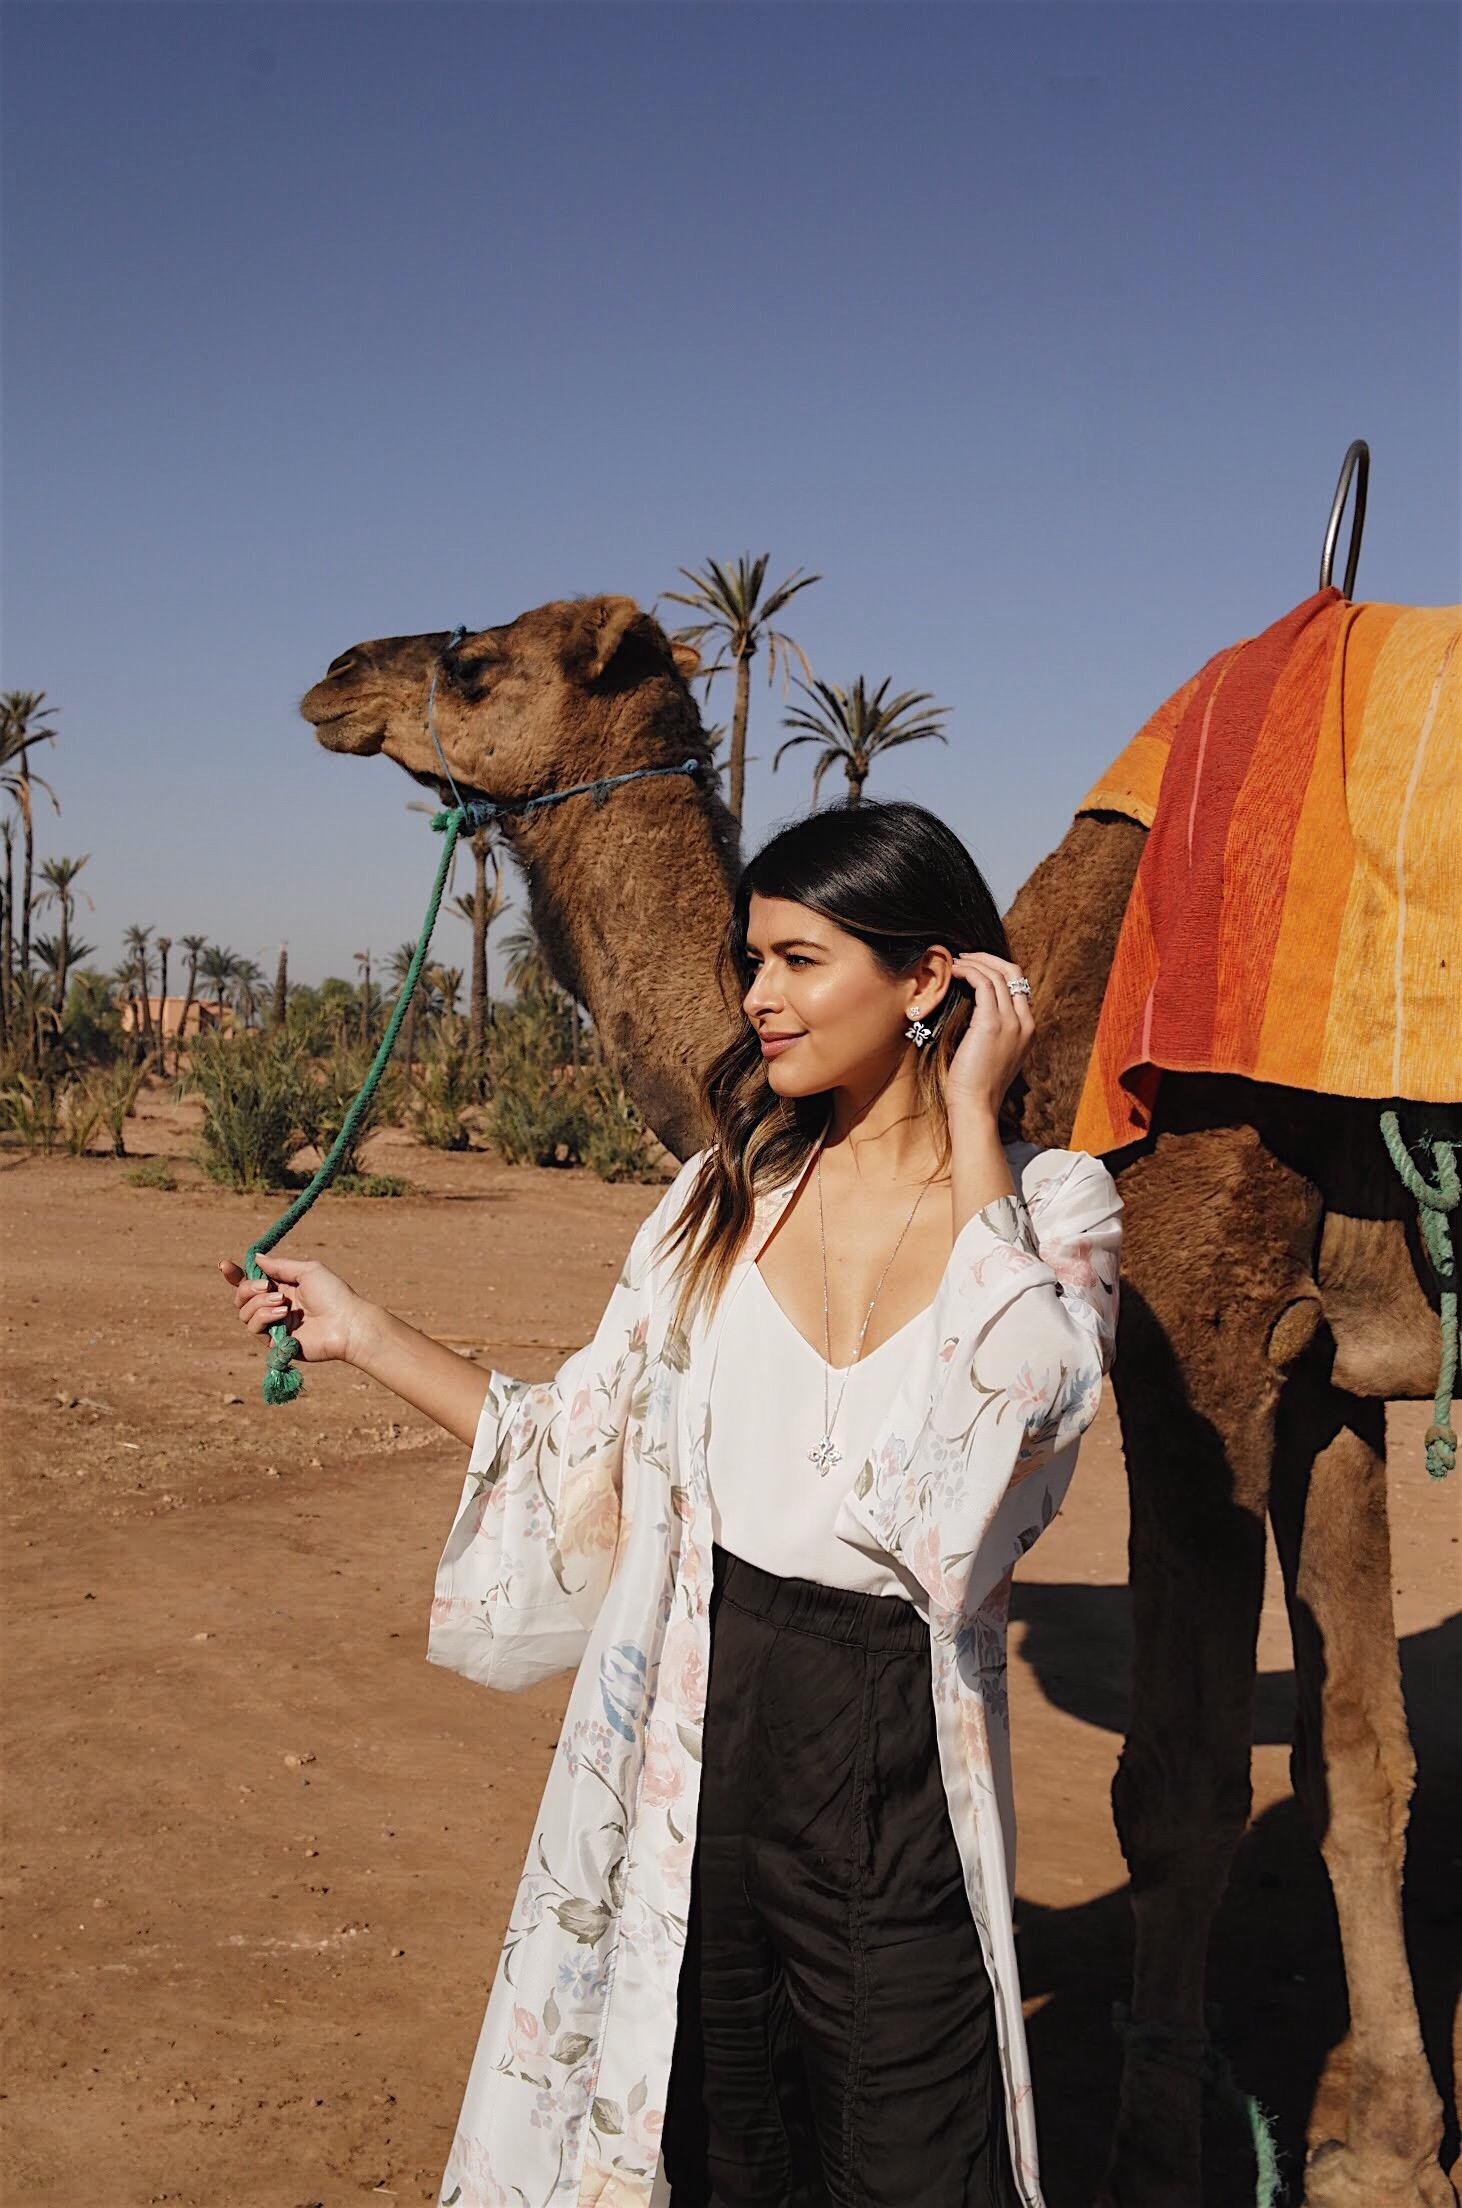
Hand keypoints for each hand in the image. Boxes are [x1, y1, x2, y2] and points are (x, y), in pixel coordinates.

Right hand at [218, 1249, 368, 1367]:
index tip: (224, 1266)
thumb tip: (255, 1257)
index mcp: (282, 1287)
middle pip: (241, 1297)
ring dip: (260, 1304)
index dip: (235, 1275)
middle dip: (247, 1289)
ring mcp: (274, 1324)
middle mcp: (275, 1305)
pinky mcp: (275, 1342)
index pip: (250, 1281)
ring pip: (244, 1314)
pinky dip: (264, 1318)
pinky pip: (254, 1329)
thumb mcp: (307, 1270)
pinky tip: (283, 1315)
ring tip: (283, 1303)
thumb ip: (279, 1266)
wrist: (346, 1324)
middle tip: (268, 1286)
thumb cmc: (333, 1294)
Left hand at [943, 952, 1034, 1118]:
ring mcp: (1011, 1022)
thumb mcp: (993, 1054)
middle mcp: (1025, 1022)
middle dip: (988, 959)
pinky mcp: (992, 1023)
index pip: (1019, 985)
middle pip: (1014, 973)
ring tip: (954, 963)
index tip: (975, 967)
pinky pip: (983, 983)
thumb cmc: (977, 1084)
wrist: (976, 1105)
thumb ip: (993, 1031)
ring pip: (998, 974)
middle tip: (965, 957)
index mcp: (1028, 1029)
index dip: (997, 970)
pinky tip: (953, 972)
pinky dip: (968, 972)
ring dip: (974, 963)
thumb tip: (975, 1013)